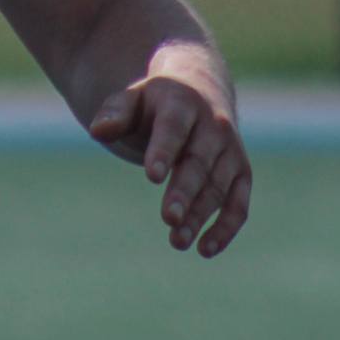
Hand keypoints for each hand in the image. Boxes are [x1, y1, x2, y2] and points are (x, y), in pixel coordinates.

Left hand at [89, 70, 251, 258]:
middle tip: (169, 220)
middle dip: (185, 192)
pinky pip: (239, 204)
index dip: (163, 151)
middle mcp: (213, 125)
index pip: (173, 128)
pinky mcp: (242, 173)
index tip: (152, 177)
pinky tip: (205, 249)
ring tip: (177, 241)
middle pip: (199, 162)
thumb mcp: (133, 99)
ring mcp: (231, 150)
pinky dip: (226, 228)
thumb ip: (115, 114)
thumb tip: (97, 131)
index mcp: (182, 102)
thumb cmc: (155, 104)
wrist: (200, 89)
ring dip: (200, 216)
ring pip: (218, 187)